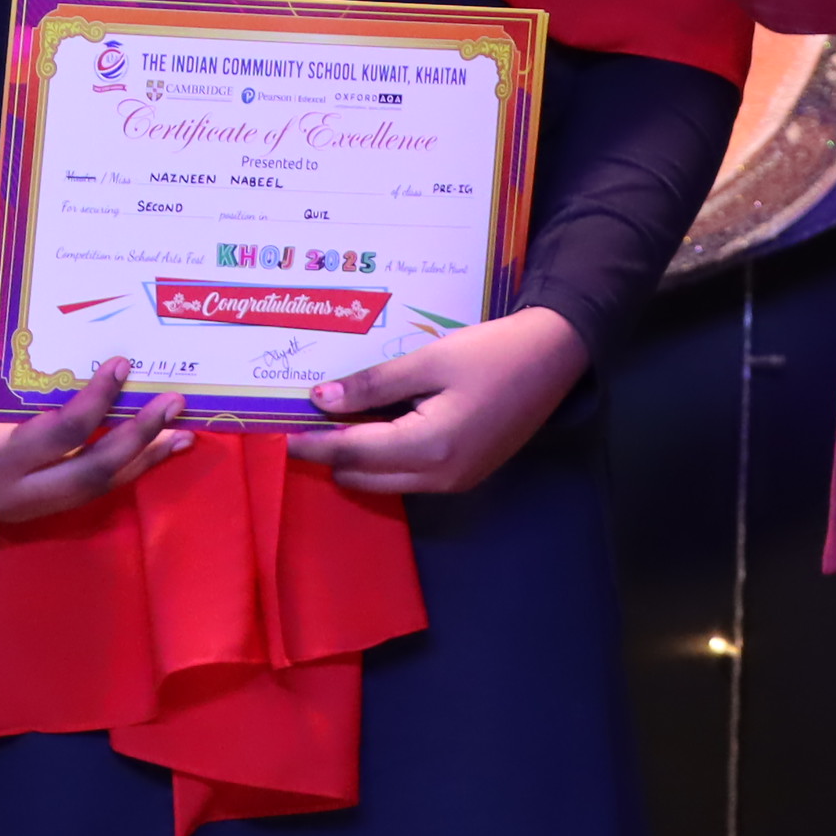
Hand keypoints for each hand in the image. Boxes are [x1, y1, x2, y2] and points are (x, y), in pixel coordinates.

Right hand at [0, 352, 194, 520]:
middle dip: (138, 439)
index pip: (62, 434)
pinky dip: (123, 467)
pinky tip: (152, 450)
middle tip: (173, 404)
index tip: (123, 365)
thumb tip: (113, 369)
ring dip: (142, 459)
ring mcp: (25, 507)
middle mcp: (12, 495)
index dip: (98, 401)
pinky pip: (88, 488)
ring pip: (97, 488)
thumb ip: (44, 387)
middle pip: (92, 473)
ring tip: (181, 434)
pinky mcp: (35, 507)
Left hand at [281, 308, 588, 497]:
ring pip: (386, 481)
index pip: (353, 453)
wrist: (555, 358)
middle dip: (330, 456)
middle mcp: (440, 477)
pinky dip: (384, 459)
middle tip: (301, 426)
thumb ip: (372, 384)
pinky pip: (410, 476)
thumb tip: (320, 401)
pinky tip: (373, 429)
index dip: (314, 444)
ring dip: (356, 460)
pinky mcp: (465, 475)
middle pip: (365, 476)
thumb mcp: (428, 360)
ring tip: (331, 425)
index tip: (279, 433)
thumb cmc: (492, 353)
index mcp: (429, 447)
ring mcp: (456, 482)